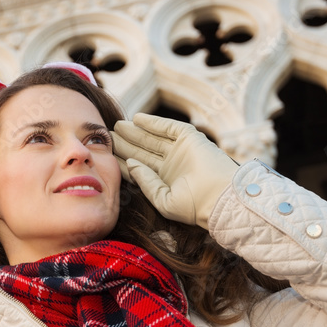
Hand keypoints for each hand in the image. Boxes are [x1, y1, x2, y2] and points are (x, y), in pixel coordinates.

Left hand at [112, 113, 238, 230]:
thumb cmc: (194, 206)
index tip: (106, 154)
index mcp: (166, 180)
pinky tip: (136, 119)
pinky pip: (169, 128)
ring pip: (153, 137)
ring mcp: (181, 150)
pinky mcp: (191, 139)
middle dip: (126, 142)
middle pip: (144, 150)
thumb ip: (146, 182)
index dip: (123, 159)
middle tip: (106, 135)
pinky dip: (153, 122)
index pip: (140, 166)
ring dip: (136, 131)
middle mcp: (172, 164)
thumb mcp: (163, 199)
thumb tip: (130, 163)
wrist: (220, 199)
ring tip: (117, 126)